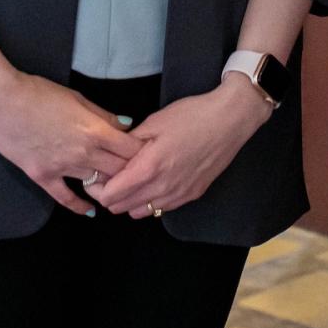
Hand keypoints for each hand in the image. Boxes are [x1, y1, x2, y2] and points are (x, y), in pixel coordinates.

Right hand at [0, 71, 144, 214]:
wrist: (1, 102)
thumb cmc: (39, 93)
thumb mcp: (77, 97)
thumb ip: (102, 115)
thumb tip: (126, 125)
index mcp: (95, 130)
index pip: (130, 149)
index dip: (142, 153)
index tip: (148, 155)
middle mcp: (83, 152)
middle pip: (118, 170)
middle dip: (131, 172)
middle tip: (138, 174)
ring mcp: (63, 167)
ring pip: (96, 184)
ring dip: (108, 186)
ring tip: (119, 189)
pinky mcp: (43, 176)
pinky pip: (65, 197)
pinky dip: (79, 206)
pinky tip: (91, 211)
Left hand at [93, 75, 271, 217]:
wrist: (230, 120)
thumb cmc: (192, 116)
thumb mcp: (154, 122)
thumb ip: (129, 144)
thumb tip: (111, 157)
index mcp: (149, 168)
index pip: (110, 195)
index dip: (98, 187)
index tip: (97, 174)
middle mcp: (162, 188)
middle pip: (122, 207)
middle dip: (111, 195)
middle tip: (111, 175)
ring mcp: (179, 195)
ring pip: (141, 212)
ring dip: (130, 200)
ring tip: (132, 178)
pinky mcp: (192, 195)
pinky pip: (161, 208)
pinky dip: (150, 200)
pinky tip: (154, 181)